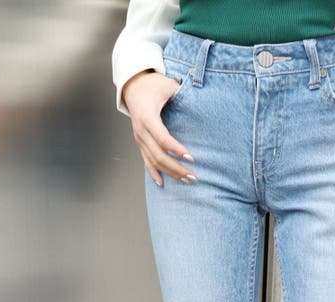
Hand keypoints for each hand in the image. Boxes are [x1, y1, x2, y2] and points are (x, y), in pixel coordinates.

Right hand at [122, 69, 197, 187]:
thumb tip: (201, 101)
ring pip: (153, 161)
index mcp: (147, 117)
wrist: (134, 86)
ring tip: (185, 180)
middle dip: (176, 167)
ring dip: (170, 172)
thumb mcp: (168, 85)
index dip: (176, 149)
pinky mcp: (140, 143)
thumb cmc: (152, 85)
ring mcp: (139, 139)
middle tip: (192, 176)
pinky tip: (162, 183)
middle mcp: (141, 131)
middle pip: (159, 155)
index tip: (191, 157)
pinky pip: (146, 161)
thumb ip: (182, 94)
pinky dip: (154, 173)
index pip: (162, 138)